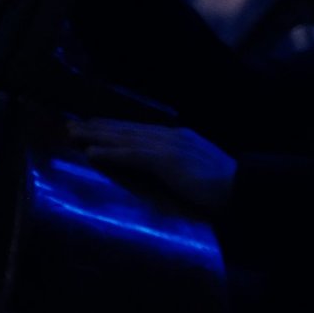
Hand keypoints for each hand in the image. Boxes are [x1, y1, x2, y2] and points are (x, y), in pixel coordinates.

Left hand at [69, 119, 235, 217]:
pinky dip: (110, 152)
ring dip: (96, 135)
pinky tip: (91, 152)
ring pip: (125, 138)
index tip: (93, 125)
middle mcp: (173, 136)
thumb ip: (176, 167)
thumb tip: (155, 172)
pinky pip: (132, 154)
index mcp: (180, 138)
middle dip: (98, 126)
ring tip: (73, 133)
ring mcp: (170, 146)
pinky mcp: (167, 160)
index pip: (140, 130)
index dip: (115, 127)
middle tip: (71, 124)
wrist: (242, 188)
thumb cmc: (222, 186)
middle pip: (128, 129)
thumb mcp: (195, 171)